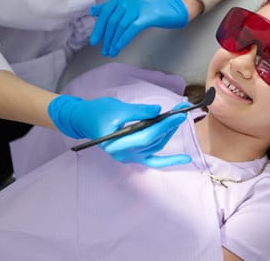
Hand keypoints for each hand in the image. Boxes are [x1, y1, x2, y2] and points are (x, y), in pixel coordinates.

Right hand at [48, 95, 190, 166]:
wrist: (84, 120)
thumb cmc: (97, 113)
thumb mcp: (117, 109)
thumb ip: (139, 111)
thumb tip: (159, 111)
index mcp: (117, 144)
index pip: (147, 136)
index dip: (164, 126)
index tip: (178, 114)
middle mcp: (125, 155)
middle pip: (153, 141)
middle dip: (170, 126)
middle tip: (183, 111)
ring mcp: (130, 157)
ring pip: (155, 146)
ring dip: (168, 133)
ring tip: (178, 117)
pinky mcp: (133, 155)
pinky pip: (154, 160)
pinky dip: (169, 160)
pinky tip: (185, 159)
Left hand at [89, 0, 187, 56]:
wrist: (176, 6)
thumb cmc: (154, 6)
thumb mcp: (132, 2)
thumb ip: (114, 6)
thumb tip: (94, 12)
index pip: (107, 12)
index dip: (99, 28)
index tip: (95, 40)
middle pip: (113, 20)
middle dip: (106, 38)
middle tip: (104, 50)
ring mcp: (139, 5)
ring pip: (121, 26)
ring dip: (114, 42)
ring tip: (111, 52)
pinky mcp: (148, 15)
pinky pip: (131, 29)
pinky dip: (123, 40)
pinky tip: (119, 48)